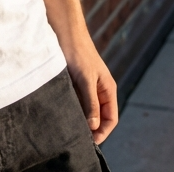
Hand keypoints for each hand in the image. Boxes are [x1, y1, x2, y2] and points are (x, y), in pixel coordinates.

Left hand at [60, 24, 117, 143]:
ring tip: (69, 128)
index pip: (111, 119)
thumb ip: (91, 103)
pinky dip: (72, 109)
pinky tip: (63, 114)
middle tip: (77, 138)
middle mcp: (99, 90)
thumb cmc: (79, 53)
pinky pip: (76, 101)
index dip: (103, 132)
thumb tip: (93, 126)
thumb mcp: (86, 79)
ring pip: (86, 110)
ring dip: (80, 119)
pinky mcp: (75, 83)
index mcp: (108, 90)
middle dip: (91, 129)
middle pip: (99, 117)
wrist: (65, 32)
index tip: (90, 142)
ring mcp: (87, 87)